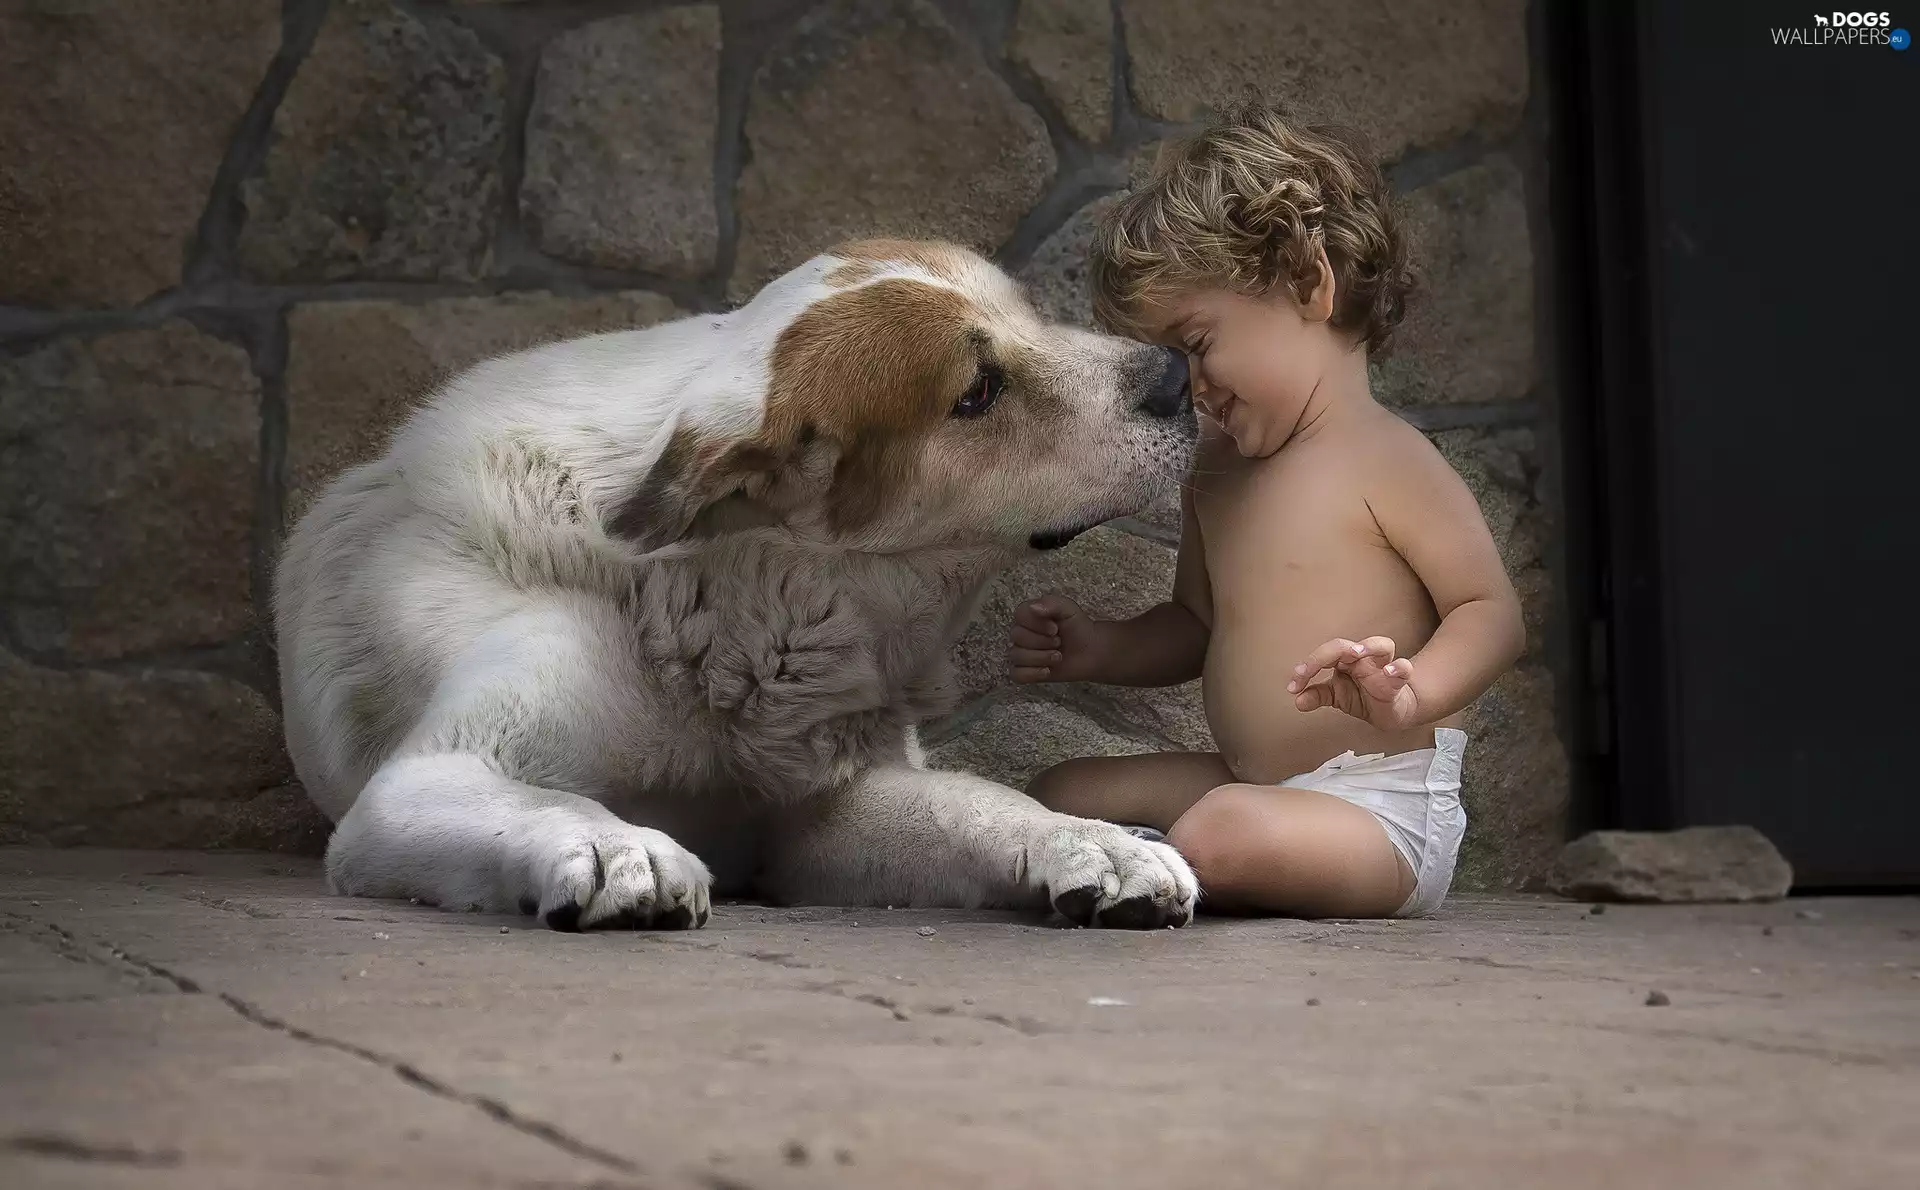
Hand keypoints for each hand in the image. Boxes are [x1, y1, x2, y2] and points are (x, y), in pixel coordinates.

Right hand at [1007, 594, 1108, 682]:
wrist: (1090, 651)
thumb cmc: (1078, 628)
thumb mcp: (1068, 609)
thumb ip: (1052, 604)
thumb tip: (1034, 607)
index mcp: (1029, 616)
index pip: (1019, 615)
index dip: (1036, 624)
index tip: (1055, 629)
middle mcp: (1021, 633)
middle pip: (1017, 637)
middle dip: (1042, 642)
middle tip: (1059, 642)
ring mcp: (1022, 653)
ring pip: (1016, 656)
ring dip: (1040, 658)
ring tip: (1058, 657)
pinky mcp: (1026, 671)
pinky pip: (1016, 674)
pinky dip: (1031, 673)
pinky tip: (1047, 671)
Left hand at [1288, 636, 1420, 729]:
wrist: (1391, 712)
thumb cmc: (1363, 696)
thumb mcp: (1336, 696)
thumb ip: (1317, 696)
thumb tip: (1298, 701)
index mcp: (1344, 661)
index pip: (1324, 654)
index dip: (1308, 666)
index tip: (1294, 686)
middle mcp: (1364, 658)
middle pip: (1345, 645)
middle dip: (1325, 655)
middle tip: (1309, 670)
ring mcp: (1383, 667)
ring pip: (1382, 645)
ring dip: (1368, 646)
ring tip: (1355, 653)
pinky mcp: (1399, 682)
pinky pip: (1404, 668)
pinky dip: (1399, 668)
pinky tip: (1389, 672)